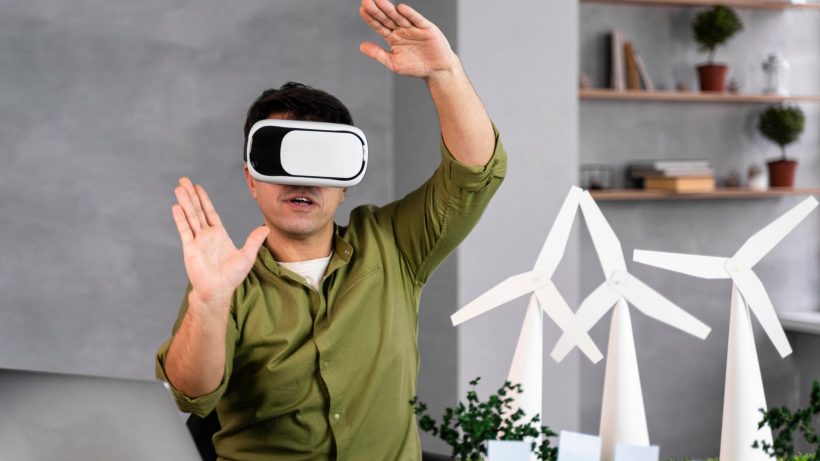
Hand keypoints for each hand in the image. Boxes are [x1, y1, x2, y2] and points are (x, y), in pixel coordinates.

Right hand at [171, 177, 268, 309]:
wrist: (218, 290)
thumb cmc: (232, 276)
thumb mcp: (247, 256)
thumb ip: (254, 240)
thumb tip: (266, 229)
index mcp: (219, 235)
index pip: (210, 212)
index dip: (204, 200)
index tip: (198, 187)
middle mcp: (207, 235)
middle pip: (197, 210)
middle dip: (191, 195)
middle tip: (184, 181)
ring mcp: (197, 241)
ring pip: (190, 217)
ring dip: (185, 203)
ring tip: (179, 188)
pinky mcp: (190, 248)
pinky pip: (185, 230)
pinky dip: (181, 219)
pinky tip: (177, 207)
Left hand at [359, 0, 455, 78]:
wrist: (436, 70)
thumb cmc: (416, 66)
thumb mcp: (394, 63)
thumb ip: (378, 54)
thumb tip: (361, 46)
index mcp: (393, 37)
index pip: (379, 25)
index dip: (371, 18)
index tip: (362, 10)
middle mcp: (402, 30)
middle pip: (387, 18)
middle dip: (377, 10)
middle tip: (366, 1)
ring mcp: (414, 28)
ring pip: (399, 17)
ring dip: (389, 9)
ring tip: (379, 0)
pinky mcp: (426, 28)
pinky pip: (417, 20)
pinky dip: (410, 14)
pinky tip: (401, 8)